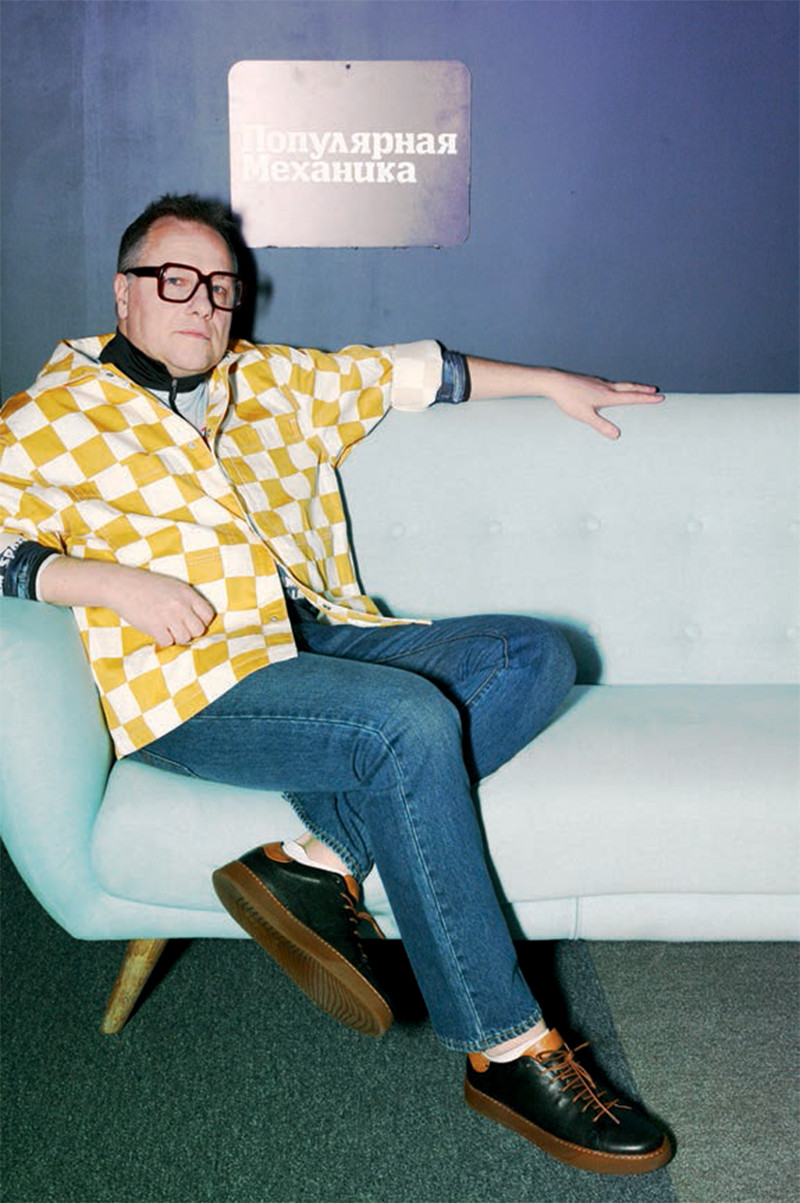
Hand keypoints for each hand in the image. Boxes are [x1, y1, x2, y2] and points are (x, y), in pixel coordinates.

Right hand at [109, 568, 215, 646]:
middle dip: (190, 632)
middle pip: (199, 630)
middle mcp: (180, 605)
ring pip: (185, 638)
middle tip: (178, 627)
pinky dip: (163, 640)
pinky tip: (156, 630)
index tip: (191, 621)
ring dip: (176, 637)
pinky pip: (168, 642)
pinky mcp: (154, 626)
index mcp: (187, 593)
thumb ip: (187, 601)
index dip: (202, 621)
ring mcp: (168, 616)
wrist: (121, 585)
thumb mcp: (173, 586)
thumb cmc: (147, 586)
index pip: (208, 615)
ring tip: (166, 628)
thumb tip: (198, 620)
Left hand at [543, 370, 663, 439]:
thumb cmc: (569, 399)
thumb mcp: (585, 415)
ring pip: (620, 384)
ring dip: (633, 386)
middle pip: (629, 388)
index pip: (631, 397)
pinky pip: (611, 383)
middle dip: (643, 390)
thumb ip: (601, 425)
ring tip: (640, 388)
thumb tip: (617, 436)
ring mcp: (598, 382)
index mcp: (607, 396)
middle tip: (656, 390)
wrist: (555, 382)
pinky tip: (614, 387)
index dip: (647, 399)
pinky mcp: (591, 381)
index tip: (660, 397)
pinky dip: (619, 385)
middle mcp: (606, 387)